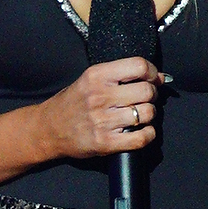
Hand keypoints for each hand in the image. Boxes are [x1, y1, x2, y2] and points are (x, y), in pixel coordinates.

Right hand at [41, 57, 162, 164]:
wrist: (48, 129)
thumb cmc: (72, 103)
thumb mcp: (89, 80)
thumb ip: (120, 76)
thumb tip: (159, 77)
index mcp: (97, 76)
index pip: (138, 66)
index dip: (152, 72)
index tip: (153, 79)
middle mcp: (100, 96)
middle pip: (146, 91)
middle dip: (152, 95)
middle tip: (145, 99)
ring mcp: (103, 120)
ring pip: (147, 113)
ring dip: (149, 115)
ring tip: (139, 115)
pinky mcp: (105, 142)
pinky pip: (141, 138)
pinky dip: (148, 134)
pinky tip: (141, 131)